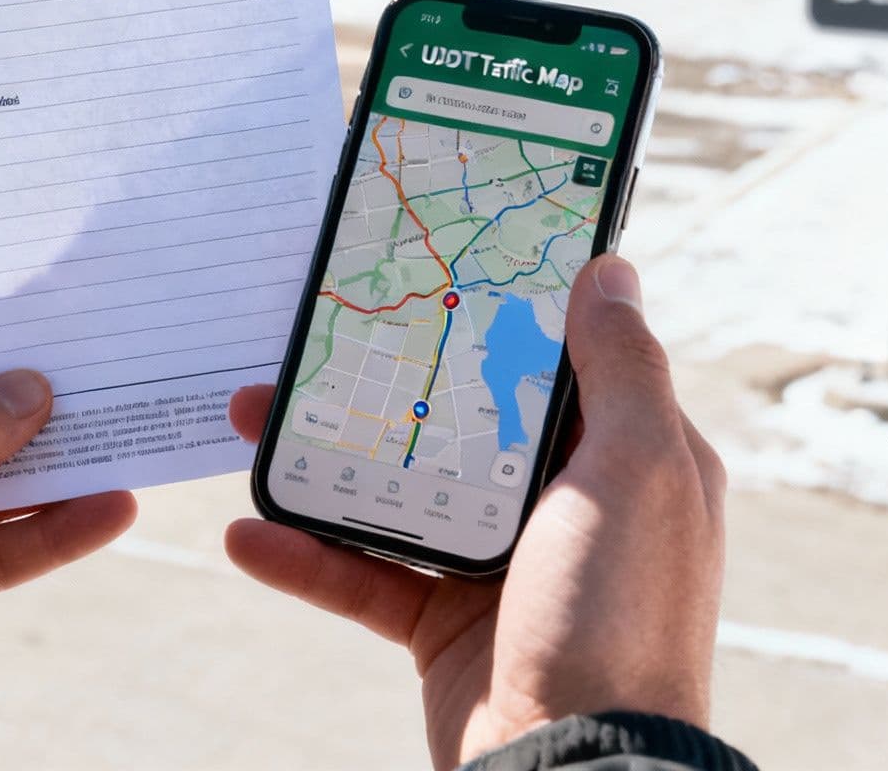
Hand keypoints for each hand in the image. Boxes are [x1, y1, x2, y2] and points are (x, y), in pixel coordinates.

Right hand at [226, 255, 725, 769]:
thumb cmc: (621, 618)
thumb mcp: (639, 472)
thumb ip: (622, 370)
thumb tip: (611, 270)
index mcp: (628, 460)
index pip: (564, 361)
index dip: (507, 309)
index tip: (442, 262)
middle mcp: (567, 506)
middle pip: (463, 415)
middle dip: (385, 374)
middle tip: (316, 334)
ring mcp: (503, 567)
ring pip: (399, 488)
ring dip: (323, 456)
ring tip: (250, 417)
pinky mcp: (445, 625)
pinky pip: (364, 577)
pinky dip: (306, 557)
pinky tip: (248, 533)